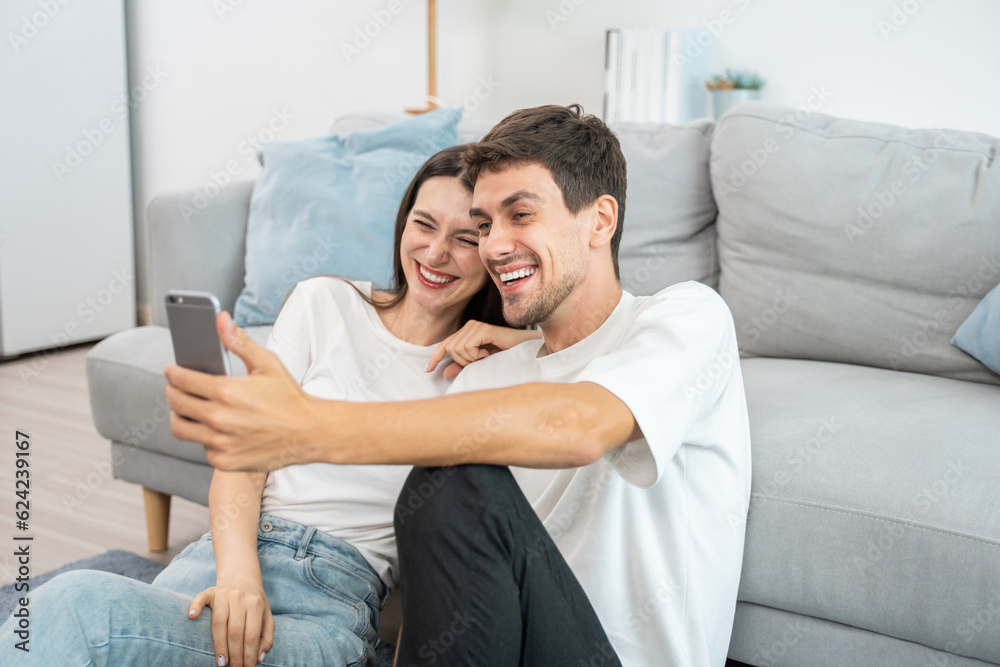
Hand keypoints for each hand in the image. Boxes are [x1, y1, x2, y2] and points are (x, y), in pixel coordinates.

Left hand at [164, 311, 318, 471]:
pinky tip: (214, 428)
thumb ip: (239, 342)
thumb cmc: (289, 397)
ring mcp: (221, 443)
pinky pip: (201, 446)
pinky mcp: (225, 460)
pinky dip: (203, 436)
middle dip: (172, 392)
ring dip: (179, 416)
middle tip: (176, 388)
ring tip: (186, 409)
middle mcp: (220, 419)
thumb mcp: (267, 364)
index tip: (171, 371)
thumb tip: (220, 319)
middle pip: (177, 404)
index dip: (173, 373)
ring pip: (181, 428)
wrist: (308, 432)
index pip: (183, 380)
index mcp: (227, 391)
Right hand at [188, 576, 273, 666]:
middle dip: (235, 654)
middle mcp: (240, 598)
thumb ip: (267, 637)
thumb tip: (260, 658)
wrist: (242, 575)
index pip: (252, 635)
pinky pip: (201, 598)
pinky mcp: (210, 591)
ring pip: (219, 622)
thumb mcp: (267, 616)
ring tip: (221, 662)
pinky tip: (192, 617)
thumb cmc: (254, 602)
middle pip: (236, 631)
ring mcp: (224, 594)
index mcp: (256, 605)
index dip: (249, 654)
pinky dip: (195, 606)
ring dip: (219, 644)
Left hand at [426, 321, 541, 377]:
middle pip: (451, 349)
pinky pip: (468, 346)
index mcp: (466, 332)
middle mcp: (469, 326)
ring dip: (470, 359)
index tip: (427, 370)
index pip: (445, 344)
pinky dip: (475, 355)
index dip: (435, 357)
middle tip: (478, 361)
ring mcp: (475, 326)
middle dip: (462, 361)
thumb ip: (463, 366)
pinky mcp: (483, 329)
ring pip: (458, 349)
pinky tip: (487, 353)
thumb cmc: (504, 355)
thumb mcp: (480, 363)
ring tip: (484, 357)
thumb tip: (445, 372)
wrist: (523, 349)